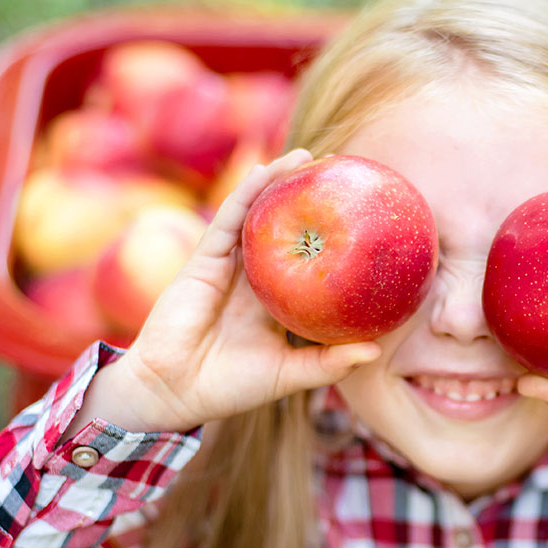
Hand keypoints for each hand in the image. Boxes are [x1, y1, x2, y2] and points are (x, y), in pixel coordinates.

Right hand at [81, 149, 381, 434]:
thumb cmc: (229, 387)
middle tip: (339, 171)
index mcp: (274, 300)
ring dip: (278, 182)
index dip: (328, 235)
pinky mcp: (205, 260)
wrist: (173, 391)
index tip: (359, 213)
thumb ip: (329, 362)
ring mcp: (229, 265)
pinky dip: (247, 192)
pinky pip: (230, 219)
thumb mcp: (289, 372)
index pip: (305, 260)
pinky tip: (267, 171)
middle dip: (306, 199)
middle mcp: (253, 277)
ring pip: (256, 214)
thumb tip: (375, 350)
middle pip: (283, 228)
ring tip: (306, 157)